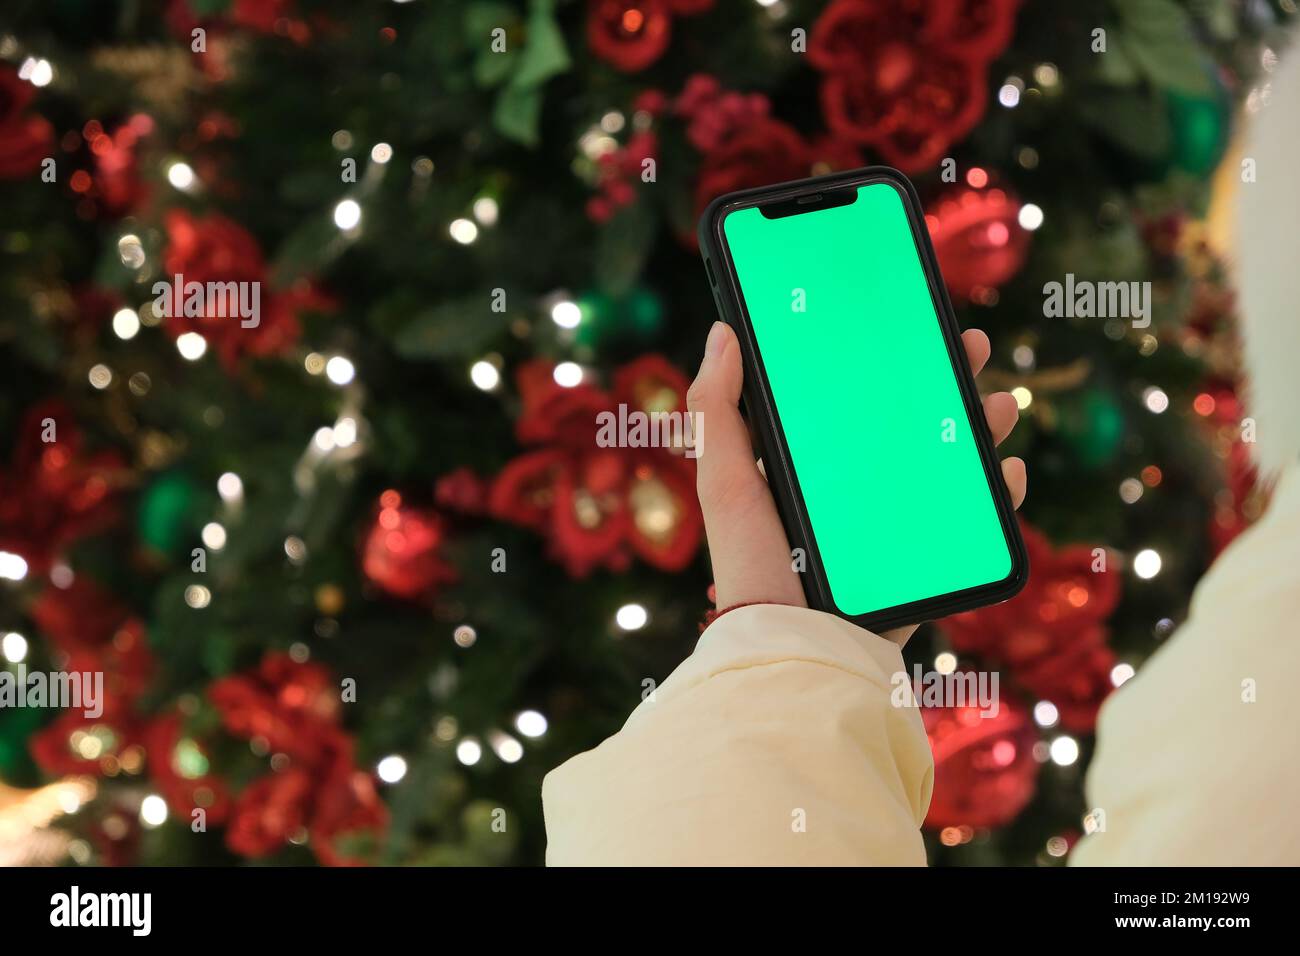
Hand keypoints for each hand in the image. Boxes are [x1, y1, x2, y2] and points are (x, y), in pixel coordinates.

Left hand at [686, 320, 1026, 646]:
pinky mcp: (922, 561)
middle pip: (908, 422)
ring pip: (946, 464)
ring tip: (1000, 404)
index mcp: (807, 467)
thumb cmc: (754, 567)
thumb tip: (724, 331)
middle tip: (971, 345)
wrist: (800, 648)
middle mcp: (852, 491)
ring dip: (979, 427)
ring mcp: (891, 526)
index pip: (848, 397)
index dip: (880, 357)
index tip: (907, 318)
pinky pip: (969, 521)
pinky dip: (996, 494)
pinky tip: (1007, 471)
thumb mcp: (725, 482)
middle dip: (945, 381)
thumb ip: (716, 409)